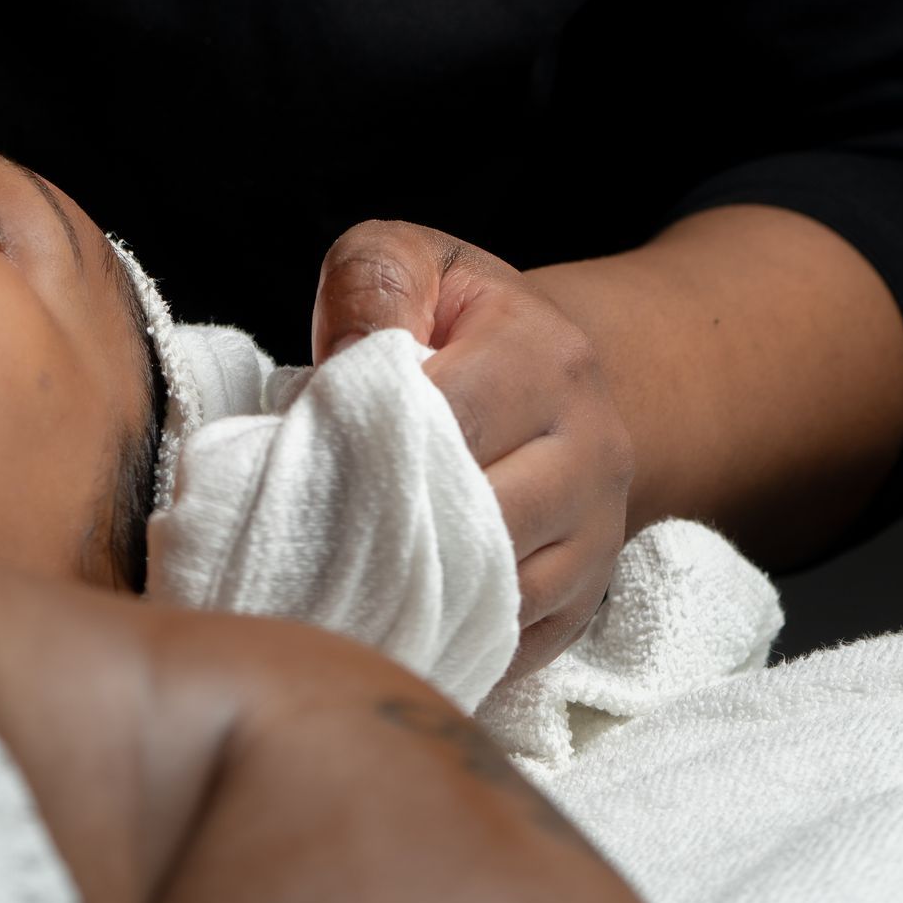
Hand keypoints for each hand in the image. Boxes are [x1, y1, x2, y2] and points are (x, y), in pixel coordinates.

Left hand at [312, 220, 633, 677]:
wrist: (547, 373)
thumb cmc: (456, 317)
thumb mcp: (408, 259)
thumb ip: (373, 283)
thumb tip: (347, 365)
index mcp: (549, 355)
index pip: (449, 414)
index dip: (365, 434)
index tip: (302, 441)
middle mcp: (595, 446)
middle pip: (479, 515)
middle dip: (382, 522)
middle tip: (306, 525)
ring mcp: (599, 531)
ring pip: (498, 591)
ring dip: (410, 592)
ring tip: (336, 574)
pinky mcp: (586, 598)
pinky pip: (512, 642)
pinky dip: (446, 639)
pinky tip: (386, 616)